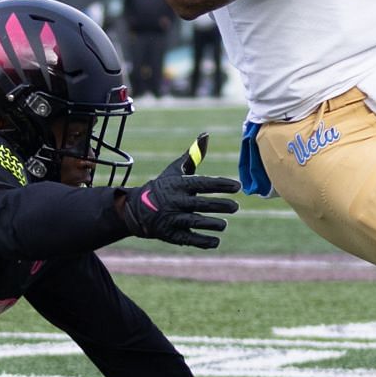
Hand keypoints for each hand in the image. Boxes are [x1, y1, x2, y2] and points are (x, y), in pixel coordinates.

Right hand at [117, 133, 239, 247]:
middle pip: (201, 204)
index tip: (238, 186)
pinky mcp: (171, 234)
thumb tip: (206, 135)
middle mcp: (176, 201)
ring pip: (195, 222)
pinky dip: (202, 241)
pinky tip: (216, 241)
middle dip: (220, 205)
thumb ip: (193, 155)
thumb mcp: (176, 170)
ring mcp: (173, 219)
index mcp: (179, 184)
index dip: (221, 184)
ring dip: (212, 224)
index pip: (203, 183)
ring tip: (224, 224)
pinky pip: (189, 239)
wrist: (138, 208)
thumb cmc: (164, 186)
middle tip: (236, 206)